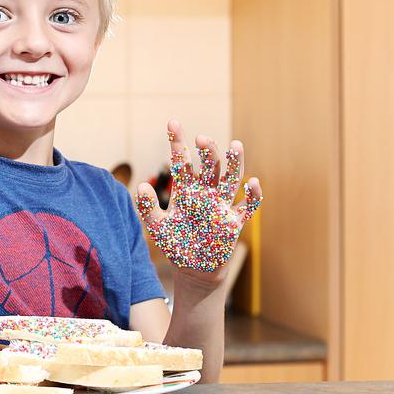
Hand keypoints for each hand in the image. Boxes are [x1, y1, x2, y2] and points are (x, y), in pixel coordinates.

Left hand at [136, 119, 261, 276]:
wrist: (194, 270)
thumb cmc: (176, 245)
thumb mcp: (158, 228)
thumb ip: (148, 208)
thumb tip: (141, 186)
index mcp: (185, 192)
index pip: (182, 163)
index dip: (178, 143)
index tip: (173, 123)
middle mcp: (205, 194)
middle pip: (209, 167)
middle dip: (207, 152)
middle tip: (202, 138)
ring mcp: (221, 207)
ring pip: (230, 179)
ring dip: (234, 163)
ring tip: (235, 145)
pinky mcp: (234, 223)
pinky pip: (248, 207)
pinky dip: (253, 196)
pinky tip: (253, 183)